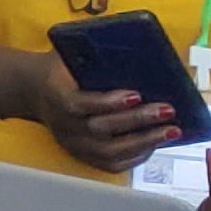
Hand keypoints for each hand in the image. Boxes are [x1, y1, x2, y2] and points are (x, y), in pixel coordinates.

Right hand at [27, 55, 185, 172]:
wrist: (37, 90)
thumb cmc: (64, 68)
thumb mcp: (73, 51)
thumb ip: (97, 51)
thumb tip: (142, 45)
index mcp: (55, 93)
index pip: (77, 104)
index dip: (106, 102)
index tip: (136, 95)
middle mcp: (62, 124)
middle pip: (98, 129)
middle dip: (137, 121)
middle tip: (167, 111)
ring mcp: (71, 143)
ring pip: (107, 152)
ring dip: (143, 142)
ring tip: (172, 130)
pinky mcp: (82, 155)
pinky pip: (110, 164)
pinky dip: (135, 157)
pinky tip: (156, 144)